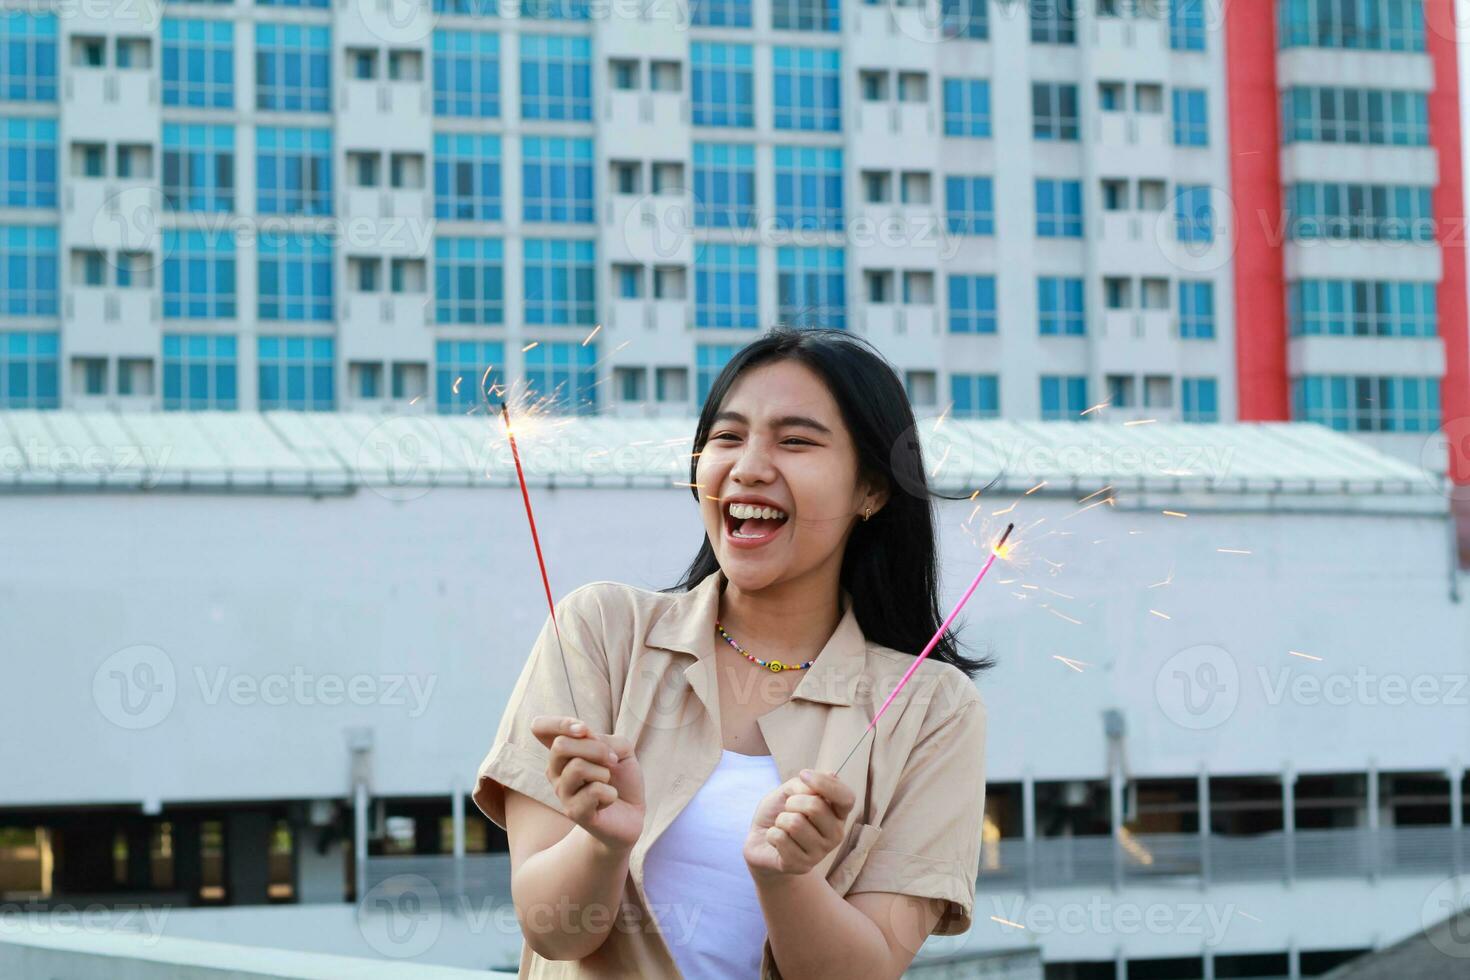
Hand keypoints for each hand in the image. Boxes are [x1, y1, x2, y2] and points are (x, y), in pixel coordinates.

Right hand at [531, 715, 645, 854]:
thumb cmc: (622, 778)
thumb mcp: (620, 749)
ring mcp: (562, 792)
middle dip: (595, 748)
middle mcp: (555, 770)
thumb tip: (586, 743)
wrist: (632, 814)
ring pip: (577, 767)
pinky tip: (608, 801)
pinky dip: (610, 793)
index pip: (539, 727)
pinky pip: (594, 791)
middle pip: (560, 745)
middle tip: (612, 760)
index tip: (583, 729)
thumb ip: (603, 739)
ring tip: (609, 782)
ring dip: (604, 771)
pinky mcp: (573, 813)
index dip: (559, 723)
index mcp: (563, 751)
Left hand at [744, 769, 854, 880]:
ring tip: (782, 826)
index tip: (803, 775)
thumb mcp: (790, 791)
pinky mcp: (802, 866)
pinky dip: (772, 834)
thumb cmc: (780, 812)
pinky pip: (781, 839)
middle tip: (787, 808)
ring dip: (781, 820)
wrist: (760, 841)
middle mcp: (835, 835)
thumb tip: (830, 775)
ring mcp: (820, 853)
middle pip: (816, 807)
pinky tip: (776, 840)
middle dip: (793, 801)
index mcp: (838, 814)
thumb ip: (806, 784)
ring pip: (795, 824)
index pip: (847, 797)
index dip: (825, 784)